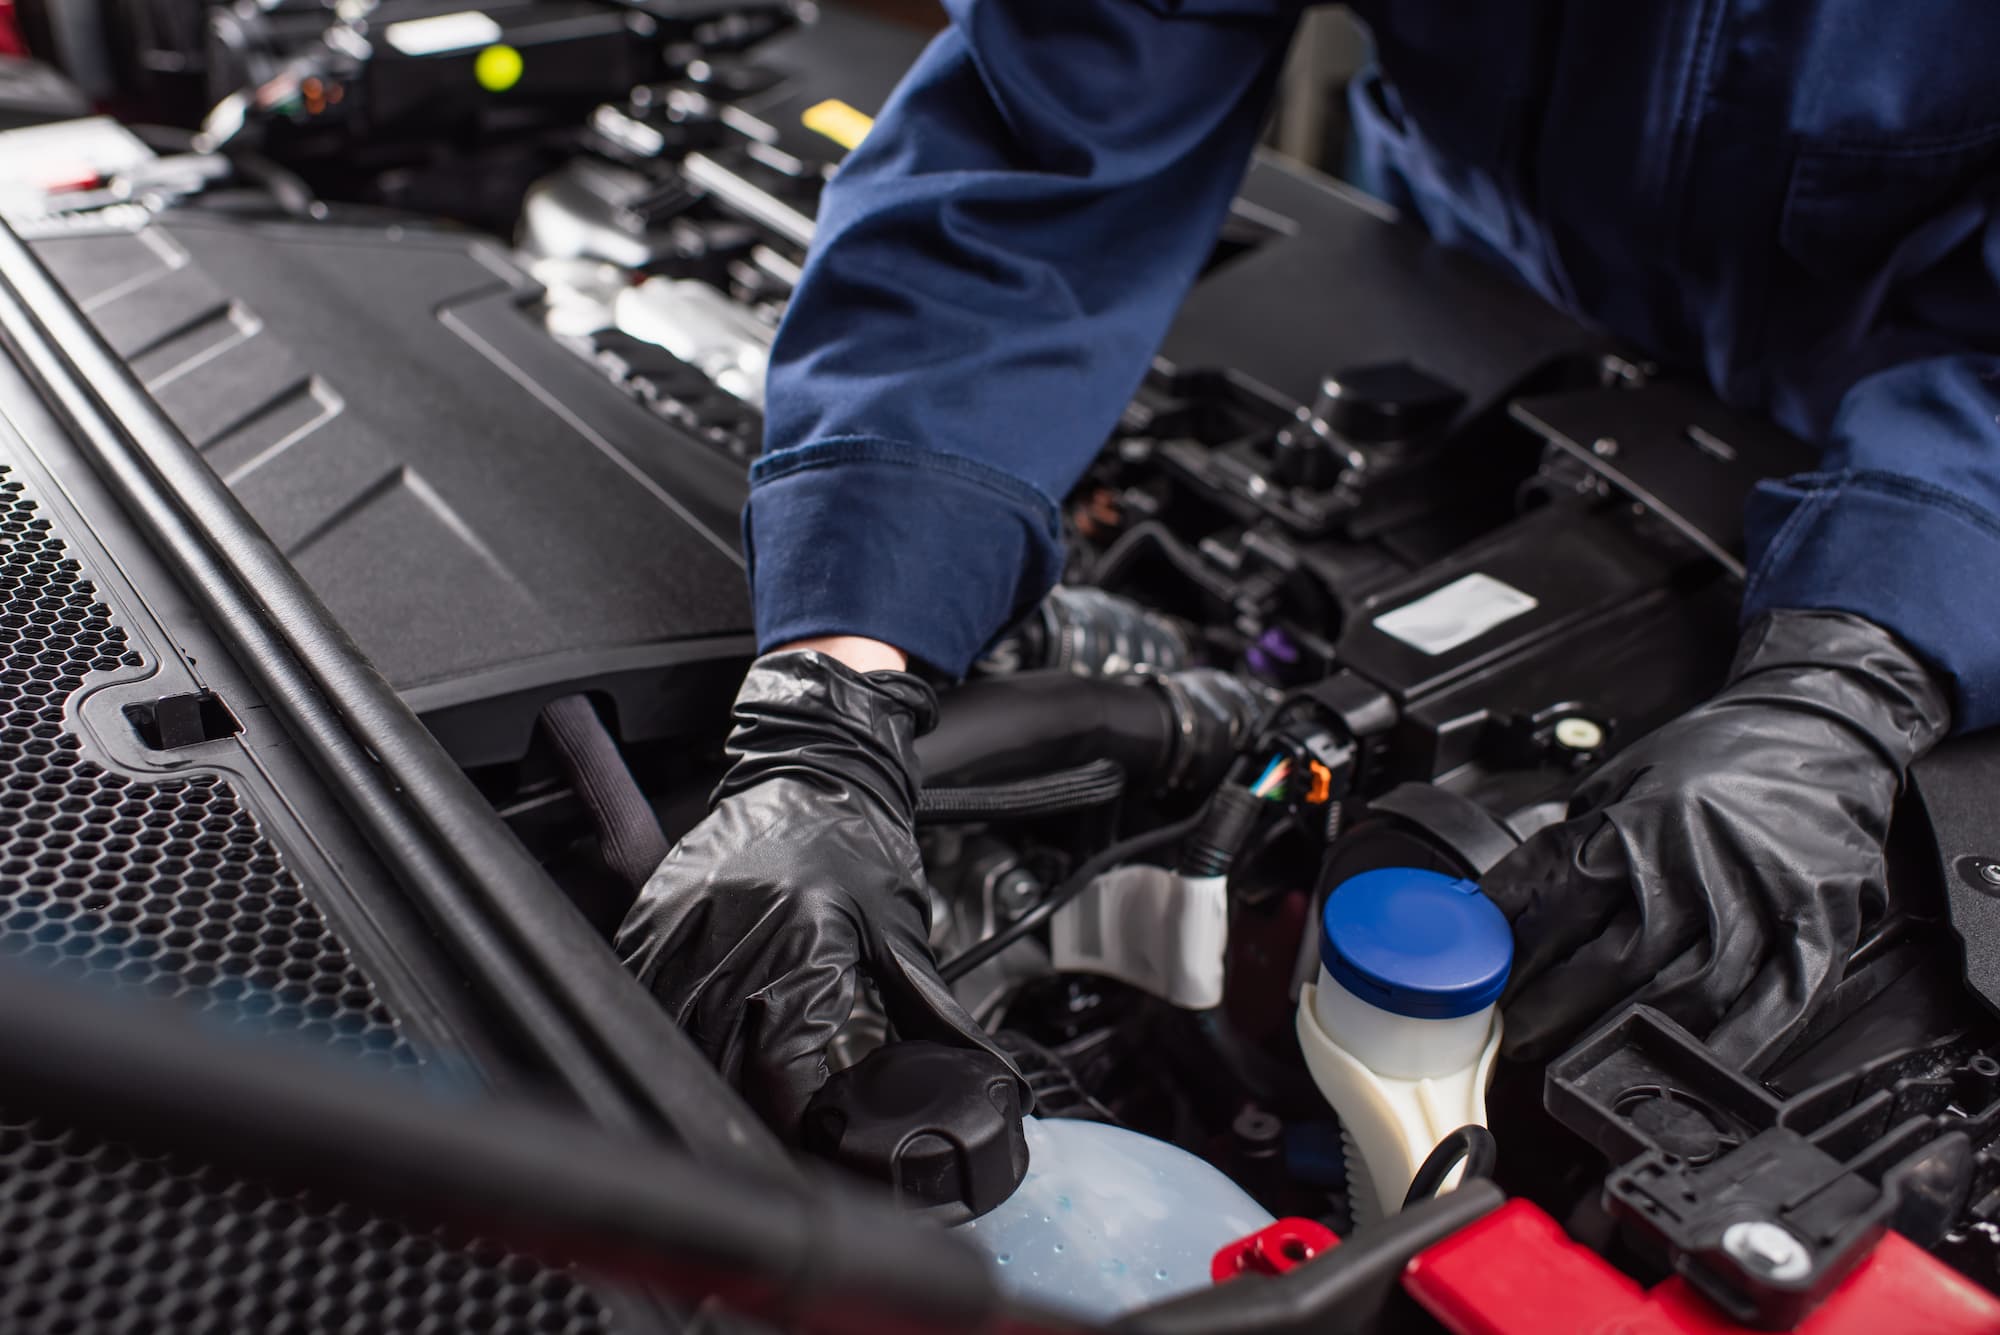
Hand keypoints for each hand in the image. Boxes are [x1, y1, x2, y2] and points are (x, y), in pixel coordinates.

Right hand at [614, 650, 1019, 1135]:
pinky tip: (686, 1037)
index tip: (807, 1134)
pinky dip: (663, 1024)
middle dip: (746, 1099)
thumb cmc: (858, 838)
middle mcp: (735, 937)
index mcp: (801, 944)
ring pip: (672, 1033)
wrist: (814, 765)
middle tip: (772, 1119)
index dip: (791, 1114)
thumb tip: (969, 1070)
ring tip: (731, 1084)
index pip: (776, 1065)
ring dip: (701, 1067)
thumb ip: (930, 1011)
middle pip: (718, 1059)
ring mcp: (684, 924)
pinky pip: (643, 990)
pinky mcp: (654, 913)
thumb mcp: (901, 932)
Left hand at [1481, 611, 1950, 1072]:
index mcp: (1639, 822)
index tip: (1483, 984)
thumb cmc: (1714, 757)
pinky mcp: (1818, 923)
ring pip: (1688, 993)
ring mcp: (1761, 896)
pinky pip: (1778, 1005)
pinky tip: (1693, 1067)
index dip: (1515, 953)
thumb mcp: (1621, 778)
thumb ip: (1573, 840)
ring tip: (1584, 1061)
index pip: (1558, 899)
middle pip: (1615, 961)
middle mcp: (1697, 861)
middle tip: (1521, 1038)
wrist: (1818, 726)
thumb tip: (1507, 905)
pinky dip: (1735, 1047)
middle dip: (1556, 1012)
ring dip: (1629, 1039)